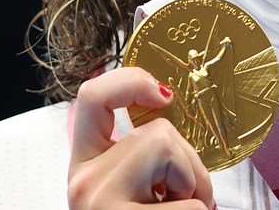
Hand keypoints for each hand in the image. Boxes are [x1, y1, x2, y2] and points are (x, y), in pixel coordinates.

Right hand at [68, 67, 213, 209]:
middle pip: (155, 130)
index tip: (165, 95)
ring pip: (168, 150)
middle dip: (187, 163)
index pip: (92, 96)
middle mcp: (85, 179)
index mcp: (85, 165)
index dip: (131, 81)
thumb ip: (140, 159)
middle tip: (184, 196)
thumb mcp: (128, 191)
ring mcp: (100, 199)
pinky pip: (191, 202)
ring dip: (193, 185)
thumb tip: (173, 125)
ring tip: (179, 209)